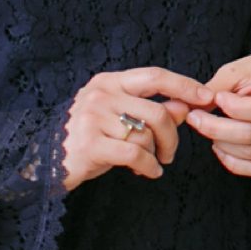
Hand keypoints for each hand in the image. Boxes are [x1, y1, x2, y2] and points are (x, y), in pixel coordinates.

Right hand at [61, 67, 214, 190]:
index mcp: (109, 82)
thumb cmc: (89, 137)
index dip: (184, 85)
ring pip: (146, 135)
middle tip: (171, 153)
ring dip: (157, 154)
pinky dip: (149, 167)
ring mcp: (93, 119)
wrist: (44, 162)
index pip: (155, 76)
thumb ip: (151, 109)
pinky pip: (135, 154)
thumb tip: (187, 105)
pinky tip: (149, 173)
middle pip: (158, 111)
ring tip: (153, 163)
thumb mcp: (118, 117)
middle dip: (173, 135)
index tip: (206, 97)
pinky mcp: (90, 145)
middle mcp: (101, 95)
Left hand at [187, 51, 250, 178]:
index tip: (217, 98)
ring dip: (222, 144)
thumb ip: (216, 88)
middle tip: (196, 118)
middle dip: (216, 128)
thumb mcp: (237, 71)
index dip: (234, 108)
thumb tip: (192, 108)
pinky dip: (233, 162)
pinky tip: (220, 146)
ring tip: (209, 128)